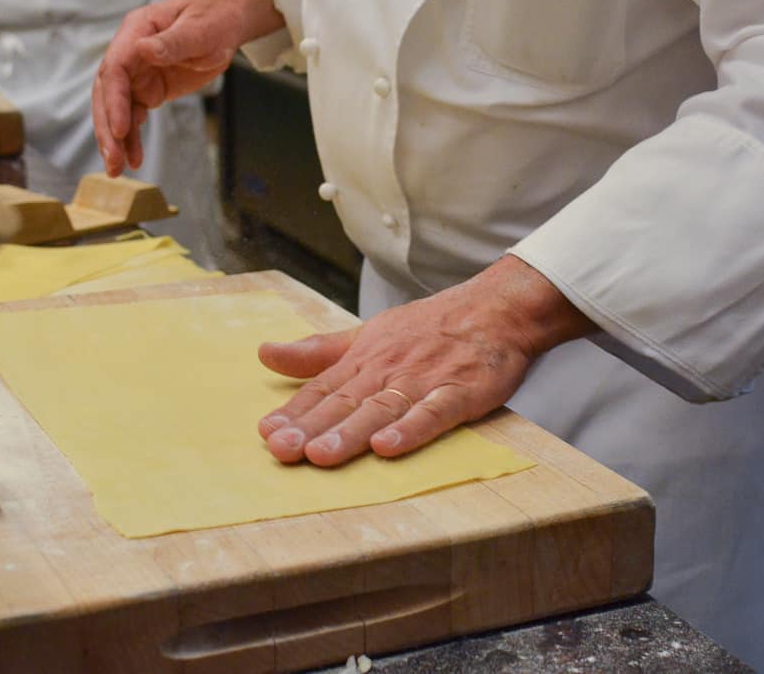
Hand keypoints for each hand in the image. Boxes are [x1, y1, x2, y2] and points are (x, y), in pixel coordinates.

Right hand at [92, 0, 283, 175]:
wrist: (223, 25)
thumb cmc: (212, 20)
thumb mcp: (198, 30)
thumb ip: (172, 42)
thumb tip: (145, 50)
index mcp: (136, 32)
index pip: (114, 69)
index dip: (114, 101)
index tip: (121, 129)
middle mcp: (129, 54)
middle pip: (107, 94)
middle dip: (108, 129)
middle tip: (112, 160)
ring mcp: (136, 74)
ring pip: (116, 110)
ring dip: (116, 141)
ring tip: (117, 169)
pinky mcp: (147, 90)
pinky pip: (133, 117)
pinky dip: (132, 139)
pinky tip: (134, 159)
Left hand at [258, 255, 596, 466]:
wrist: (496, 309)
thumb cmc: (429, 326)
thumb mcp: (368, 333)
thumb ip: (319, 351)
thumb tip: (266, 354)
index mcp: (365, 359)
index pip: (323, 388)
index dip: (294, 412)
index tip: (267, 433)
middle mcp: (388, 370)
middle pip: (345, 402)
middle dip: (311, 427)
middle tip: (282, 450)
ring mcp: (423, 380)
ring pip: (381, 409)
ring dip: (350, 432)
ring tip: (321, 454)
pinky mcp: (460, 392)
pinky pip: (432, 413)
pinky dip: (410, 429)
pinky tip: (387, 447)